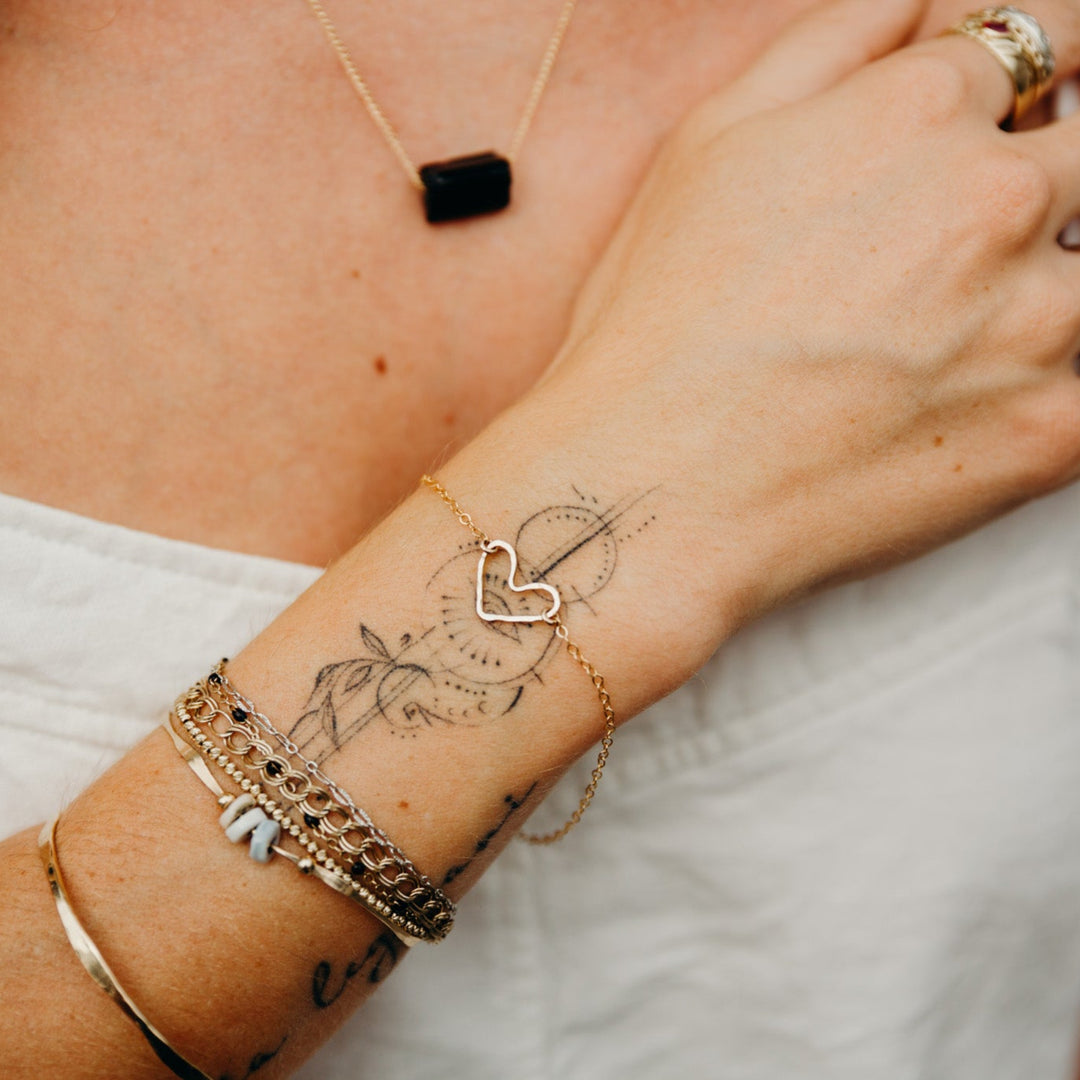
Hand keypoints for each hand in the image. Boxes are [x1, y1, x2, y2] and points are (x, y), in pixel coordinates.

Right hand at [525, 0, 1079, 671]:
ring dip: (1042, 286)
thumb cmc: (657, 328)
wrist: (653, 487)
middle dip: (1050, 172)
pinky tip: (967, 395)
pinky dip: (1044, 378)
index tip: (1032, 102)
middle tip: (967, 241)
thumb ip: (837, 40)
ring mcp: (1038, 319)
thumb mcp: (711, 139)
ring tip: (945, 336)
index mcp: (918, 113)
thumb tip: (922, 7)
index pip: (1044, 39)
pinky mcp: (1052, 429)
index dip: (1039, 68)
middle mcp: (996, 201)